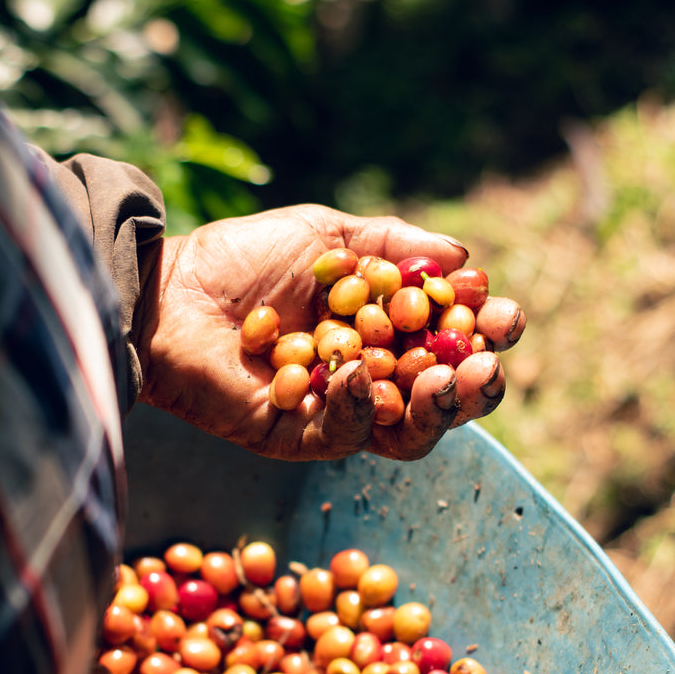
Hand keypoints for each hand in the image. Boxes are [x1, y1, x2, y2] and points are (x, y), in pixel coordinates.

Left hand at [135, 205, 524, 460]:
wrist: (169, 292)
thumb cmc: (242, 259)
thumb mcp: (326, 235)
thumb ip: (393, 244)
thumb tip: (465, 261)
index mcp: (384, 331)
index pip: (449, 343)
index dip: (484, 334)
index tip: (505, 318)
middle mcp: (369, 376)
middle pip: (441, 398)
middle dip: (475, 385)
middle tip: (486, 363)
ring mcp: (336, 412)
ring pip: (406, 432)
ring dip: (436, 409)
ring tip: (448, 377)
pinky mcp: (298, 438)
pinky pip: (344, 437)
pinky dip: (359, 408)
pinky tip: (359, 373)